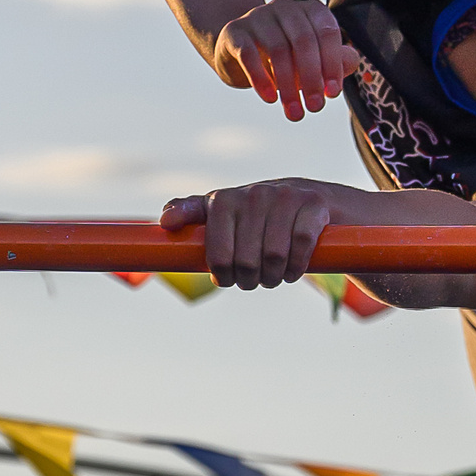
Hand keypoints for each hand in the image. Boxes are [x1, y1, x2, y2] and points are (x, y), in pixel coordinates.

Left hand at [160, 179, 337, 288]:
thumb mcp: (221, 210)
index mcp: (224, 200)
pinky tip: (292, 270)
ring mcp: (284, 197)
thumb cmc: (258, 214)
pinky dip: (296, 268)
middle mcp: (252, 194)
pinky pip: (300, 246)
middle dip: (249, 280)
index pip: (216, 253)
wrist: (310, 199)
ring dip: (273, 278)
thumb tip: (163, 220)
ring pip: (273, 256)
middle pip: (245, 261)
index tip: (226, 278)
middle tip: (252, 281)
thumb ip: (189, 212)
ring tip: (272, 278)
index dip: (222, 274)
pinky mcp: (312, 204)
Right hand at [210, 0, 360, 120]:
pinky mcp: (235, 31)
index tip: (332, 94)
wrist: (240, 54)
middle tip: (314, 108)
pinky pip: (249, 54)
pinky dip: (260, 78)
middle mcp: (285, 6)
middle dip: (311, 78)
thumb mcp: (315, 59)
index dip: (332, 63)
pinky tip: (270, 99)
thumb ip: (337, 60)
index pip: (327, 32)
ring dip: (288, 85)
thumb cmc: (288, 57)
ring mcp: (258, 16)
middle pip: (303, 40)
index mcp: (310, 9)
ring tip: (294, 112)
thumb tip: (351, 62)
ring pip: (277, 49)